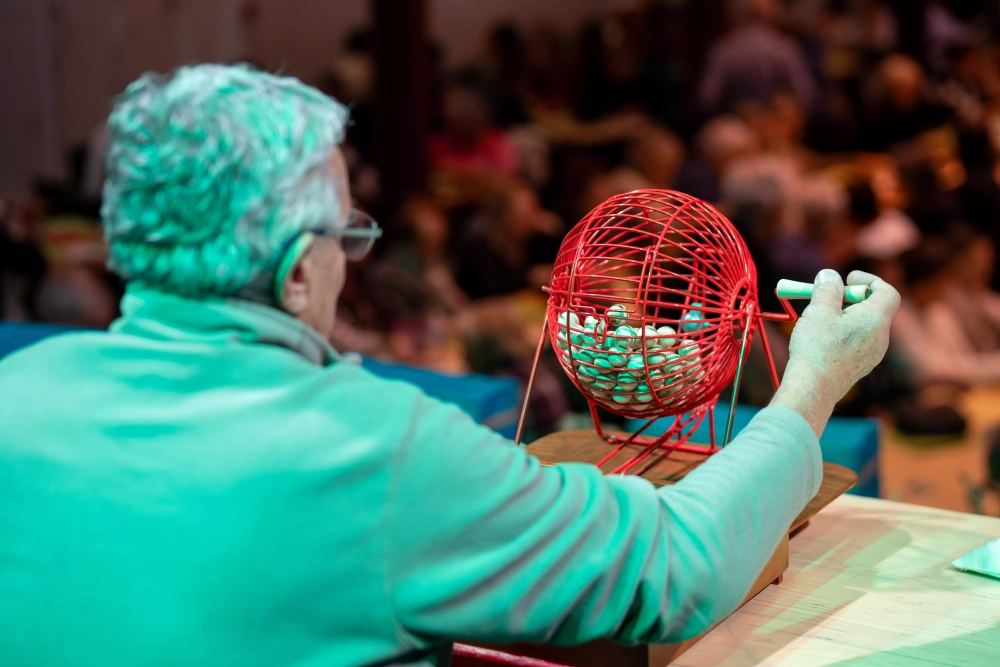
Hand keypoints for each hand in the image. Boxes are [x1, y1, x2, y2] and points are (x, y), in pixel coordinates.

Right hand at [772, 269, 900, 436]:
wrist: (813, 388)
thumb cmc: (817, 348)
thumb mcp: (819, 310)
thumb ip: (827, 289)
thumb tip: (830, 276)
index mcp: (876, 319)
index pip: (887, 292)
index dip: (869, 280)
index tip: (848, 278)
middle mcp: (880, 337)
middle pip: (873, 308)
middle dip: (849, 298)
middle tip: (826, 297)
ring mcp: (872, 355)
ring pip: (863, 326)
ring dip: (843, 316)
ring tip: (818, 319)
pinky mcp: (860, 367)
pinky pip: (857, 342)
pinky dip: (842, 333)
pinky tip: (820, 340)